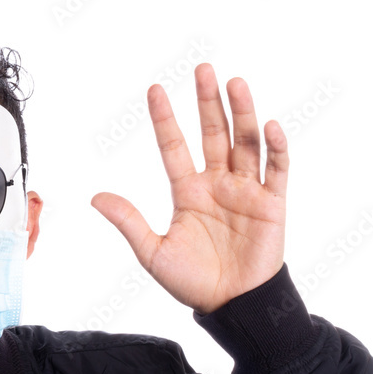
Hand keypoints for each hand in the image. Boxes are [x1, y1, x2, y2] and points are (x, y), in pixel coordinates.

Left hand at [91, 63, 287, 313]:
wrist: (231, 305)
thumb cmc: (193, 282)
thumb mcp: (152, 251)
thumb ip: (128, 221)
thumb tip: (95, 197)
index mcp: (187, 192)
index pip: (174, 146)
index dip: (165, 119)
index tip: (154, 90)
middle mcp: (216, 184)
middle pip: (213, 134)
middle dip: (207, 102)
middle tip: (203, 69)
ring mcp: (246, 190)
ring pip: (245, 142)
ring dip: (241, 113)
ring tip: (234, 83)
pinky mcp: (272, 203)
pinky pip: (277, 169)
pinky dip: (276, 147)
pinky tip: (269, 125)